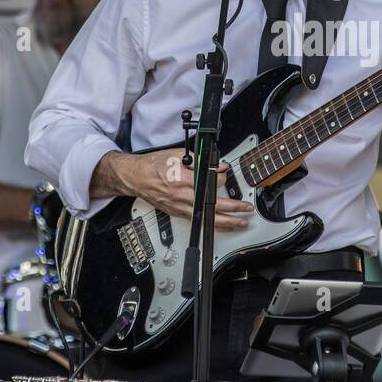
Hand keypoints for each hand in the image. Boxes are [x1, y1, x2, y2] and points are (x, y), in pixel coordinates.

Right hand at [117, 148, 252, 231]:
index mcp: (182, 180)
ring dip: (226, 223)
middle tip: (246, 209)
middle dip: (232, 209)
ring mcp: (179, 208)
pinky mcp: (177, 213)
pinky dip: (212, 225)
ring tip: (241, 223)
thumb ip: (200, 160)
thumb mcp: (177, 155)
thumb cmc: (153, 166)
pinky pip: (198, 222)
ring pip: (206, 219)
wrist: (135, 177)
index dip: (221, 178)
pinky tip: (223, 226)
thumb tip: (218, 164)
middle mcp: (182, 197)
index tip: (225, 173)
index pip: (210, 183)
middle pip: (212, 207)